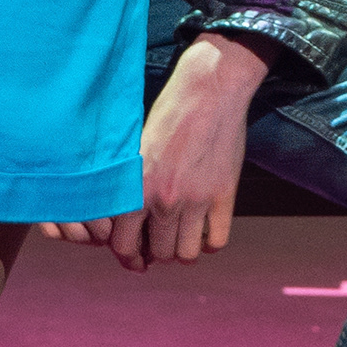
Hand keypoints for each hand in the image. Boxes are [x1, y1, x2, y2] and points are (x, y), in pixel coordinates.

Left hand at [108, 34, 270, 271]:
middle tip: (160, 242)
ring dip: (183, 251)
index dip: (127, 254)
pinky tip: (206, 230)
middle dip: (157, 253)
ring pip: (187, 254)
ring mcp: (197, 200)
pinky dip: (211, 243)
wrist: (208, 92)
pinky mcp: (225, 195)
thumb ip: (128, 186)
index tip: (134, 253)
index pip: (122, 245)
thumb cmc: (167, 115)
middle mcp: (165, 199)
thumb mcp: (135, 149)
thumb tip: (124, 220)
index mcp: (136, 188)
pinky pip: (217, 241)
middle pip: (158, 253)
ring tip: (183, 237)